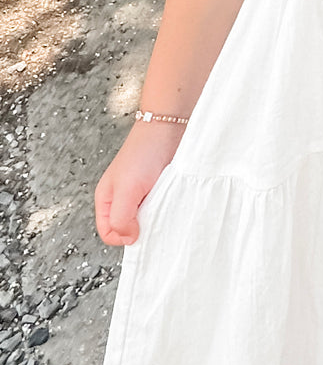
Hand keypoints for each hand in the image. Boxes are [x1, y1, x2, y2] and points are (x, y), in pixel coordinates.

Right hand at [94, 121, 185, 245]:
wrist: (170, 126)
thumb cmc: (144, 152)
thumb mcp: (126, 189)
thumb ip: (121, 217)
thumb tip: (128, 238)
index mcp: (107, 200)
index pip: (109, 232)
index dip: (123, 236)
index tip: (140, 230)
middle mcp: (124, 199)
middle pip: (129, 228)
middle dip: (142, 228)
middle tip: (155, 216)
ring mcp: (143, 194)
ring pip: (148, 219)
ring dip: (158, 217)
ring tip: (165, 205)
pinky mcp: (161, 188)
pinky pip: (163, 207)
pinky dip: (168, 207)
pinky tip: (174, 201)